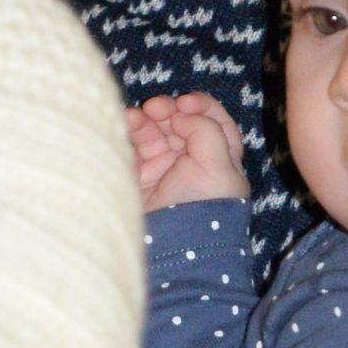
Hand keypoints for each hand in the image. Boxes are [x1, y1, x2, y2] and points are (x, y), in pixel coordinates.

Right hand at [127, 91, 248, 210]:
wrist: (173, 245)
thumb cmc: (204, 206)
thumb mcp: (219, 166)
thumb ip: (206, 130)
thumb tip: (182, 114)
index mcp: (221, 159)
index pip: (213, 121)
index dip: (200, 105)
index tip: (186, 102)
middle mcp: (194, 162)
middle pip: (180, 122)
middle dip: (169, 110)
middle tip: (156, 108)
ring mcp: (164, 170)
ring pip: (154, 131)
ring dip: (146, 119)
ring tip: (137, 117)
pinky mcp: (138, 177)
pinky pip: (132, 147)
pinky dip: (128, 131)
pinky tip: (126, 122)